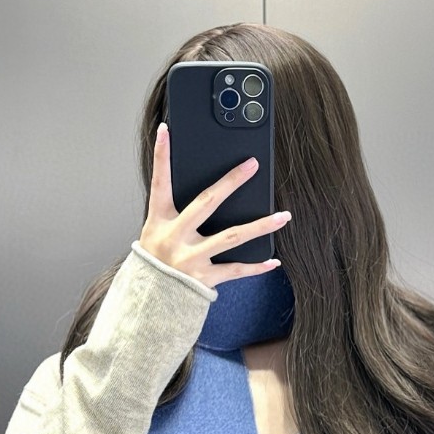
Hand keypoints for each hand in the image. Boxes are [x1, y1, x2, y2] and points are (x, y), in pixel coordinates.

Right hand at [138, 122, 291, 290]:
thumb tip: (209, 192)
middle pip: (206, 202)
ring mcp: (190, 258)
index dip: (162, 157)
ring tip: (283, 216)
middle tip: (252, 165)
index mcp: (159, 222)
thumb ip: (175, 212)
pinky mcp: (204, 279)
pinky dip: (256, 267)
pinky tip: (274, 260)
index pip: (160, 183)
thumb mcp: (155, 232)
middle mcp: (174, 238)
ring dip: (260, 226)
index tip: (166, 131)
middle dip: (230, 182)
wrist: (150, 302)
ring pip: (231, 237)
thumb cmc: (156, 262)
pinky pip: (236, 270)